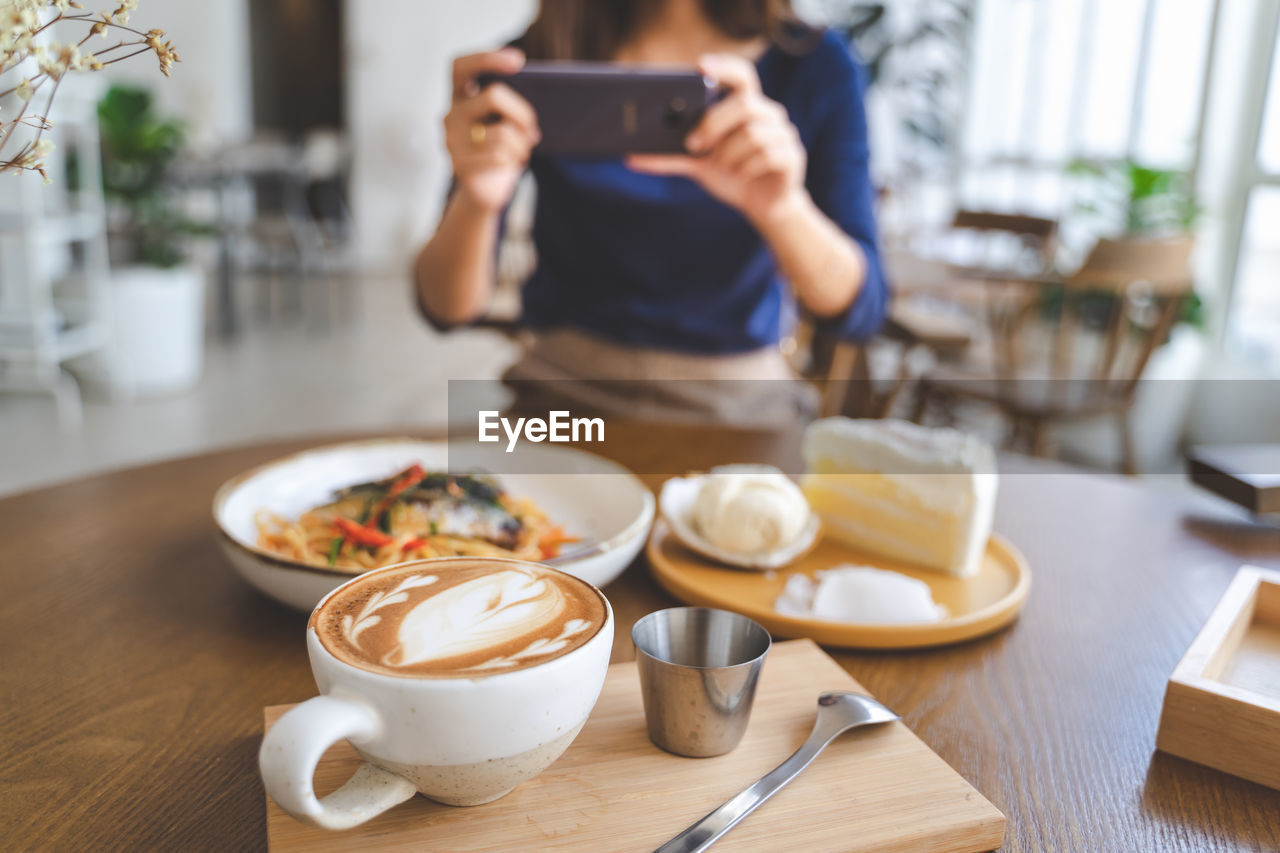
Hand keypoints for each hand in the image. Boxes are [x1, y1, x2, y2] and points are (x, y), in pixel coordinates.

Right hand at [443, 49, 539, 211]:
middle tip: (532, 129)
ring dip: (522, 144)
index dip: (486, 58)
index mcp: (459, 97)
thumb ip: (509, 107)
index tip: (519, 60)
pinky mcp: (458, 165)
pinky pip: (499, 156)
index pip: (461, 66)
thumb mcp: (506, 123)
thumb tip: (532, 107)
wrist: (485, 190)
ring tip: (522, 152)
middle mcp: (449, 115)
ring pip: (502, 132)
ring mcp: (451, 141)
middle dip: (522, 112)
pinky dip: (514, 160)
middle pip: (493, 95)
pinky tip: (513, 163)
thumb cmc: (500, 150)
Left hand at [627, 53, 806, 226]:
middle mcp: (768, 114)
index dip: (724, 66)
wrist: (765, 207)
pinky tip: (743, 176)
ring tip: (724, 167)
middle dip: (714, 124)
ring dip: (729, 155)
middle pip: (744, 103)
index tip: (701, 65)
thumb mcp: (698, 165)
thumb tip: (630, 157)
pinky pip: (766, 155)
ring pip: (752, 134)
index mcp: (746, 107)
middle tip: (695, 145)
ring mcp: (784, 134)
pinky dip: (747, 169)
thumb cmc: (732, 176)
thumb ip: (669, 157)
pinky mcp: (792, 156)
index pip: (741, 74)